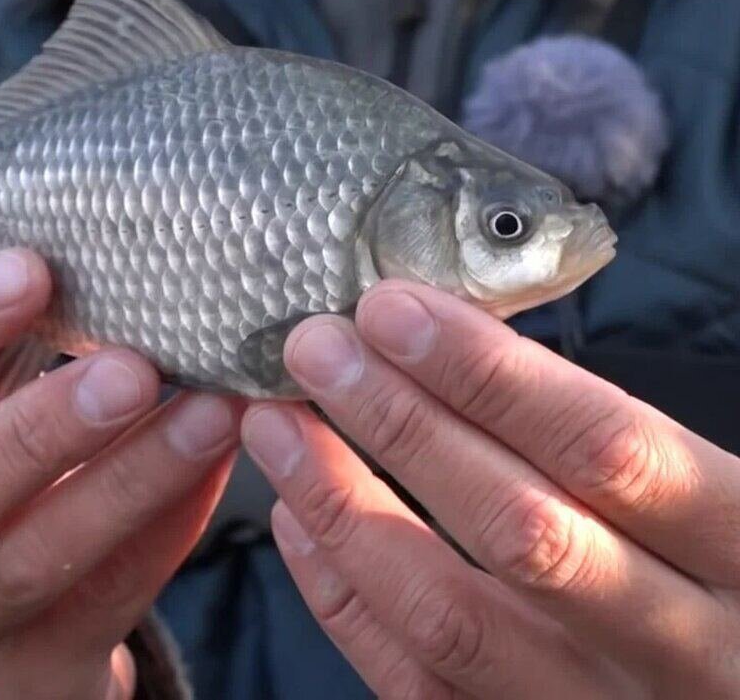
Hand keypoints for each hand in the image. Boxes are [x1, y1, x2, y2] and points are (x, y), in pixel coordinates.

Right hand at [0, 249, 240, 699]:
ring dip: (130, 478)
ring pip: (32, 565)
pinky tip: (213, 468)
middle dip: (38, 428)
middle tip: (133, 364)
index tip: (28, 268)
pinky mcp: (18, 695)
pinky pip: (104, 607)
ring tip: (209, 411)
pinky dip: (166, 529)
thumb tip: (62, 261)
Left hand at [242, 280, 739, 698]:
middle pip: (522, 531)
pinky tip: (296, 523)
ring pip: (453, 619)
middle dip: (402, 428)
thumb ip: (606, 438)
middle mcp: (684, 648)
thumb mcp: (706, 495)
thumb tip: (450, 339)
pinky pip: (418, 686)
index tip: (389, 308)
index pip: (607, 448)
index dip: (490, 376)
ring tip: (276, 426)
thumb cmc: (712, 565)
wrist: (729, 684)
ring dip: (346, 509)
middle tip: (313, 350)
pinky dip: (344, 600)